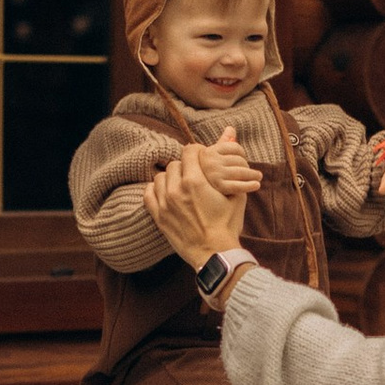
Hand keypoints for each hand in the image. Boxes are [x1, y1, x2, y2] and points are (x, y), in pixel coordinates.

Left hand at [144, 144, 243, 266]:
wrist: (215, 253)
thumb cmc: (228, 224)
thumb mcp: (236, 192)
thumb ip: (230, 161)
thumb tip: (231, 131)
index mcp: (195, 181)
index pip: (189, 151)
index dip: (197, 152)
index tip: (203, 159)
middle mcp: (176, 189)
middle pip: (175, 164)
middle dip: (186, 166)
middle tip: (195, 175)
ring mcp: (164, 203)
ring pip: (161, 177)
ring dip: (171, 178)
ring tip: (182, 186)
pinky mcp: (158, 217)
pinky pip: (148, 193)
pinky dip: (156, 190)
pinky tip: (167, 194)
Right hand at [204, 125, 260, 203]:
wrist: (198, 198)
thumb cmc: (208, 174)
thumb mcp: (213, 157)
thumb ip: (223, 143)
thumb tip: (230, 128)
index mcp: (208, 152)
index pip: (235, 147)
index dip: (241, 153)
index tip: (242, 158)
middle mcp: (209, 161)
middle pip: (239, 159)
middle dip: (245, 165)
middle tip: (250, 172)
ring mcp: (214, 174)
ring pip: (242, 171)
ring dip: (252, 175)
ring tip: (258, 177)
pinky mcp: (219, 188)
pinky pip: (238, 185)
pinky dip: (249, 185)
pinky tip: (256, 185)